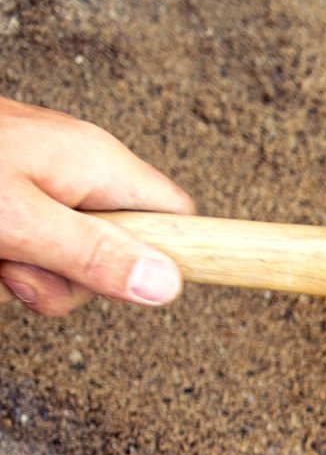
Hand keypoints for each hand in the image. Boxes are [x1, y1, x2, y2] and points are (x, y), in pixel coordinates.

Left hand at [0, 96, 193, 315]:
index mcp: (94, 163)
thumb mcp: (17, 221)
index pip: (178, 217)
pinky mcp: (7, 198)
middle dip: (67, 283)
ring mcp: (38, 184)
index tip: (143, 291)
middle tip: (19, 270)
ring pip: (63, 261)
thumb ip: (91, 256)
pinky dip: (0, 262)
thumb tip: (166, 286)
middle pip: (114, 254)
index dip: (168, 260)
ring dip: (23, 277)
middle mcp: (74, 170)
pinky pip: (25, 249)